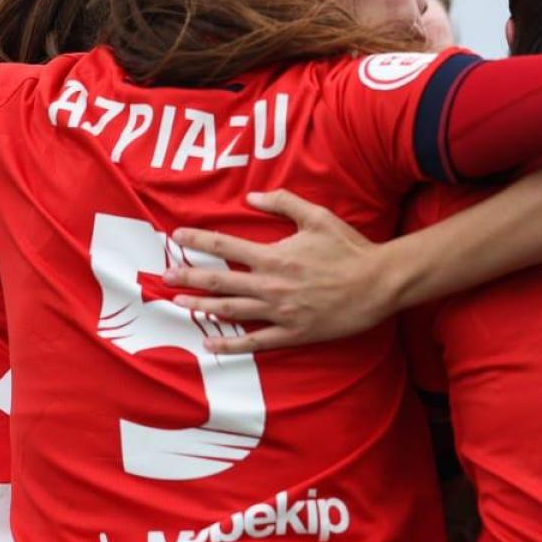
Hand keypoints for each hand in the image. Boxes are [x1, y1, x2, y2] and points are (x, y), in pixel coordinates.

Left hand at [164, 190, 395, 353]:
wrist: (378, 284)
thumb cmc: (349, 249)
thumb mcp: (318, 217)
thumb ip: (284, 204)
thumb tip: (252, 198)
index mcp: (274, 256)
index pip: (225, 246)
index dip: (197, 241)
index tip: (175, 238)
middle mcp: (271, 285)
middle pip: (219, 281)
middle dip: (188, 277)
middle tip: (163, 277)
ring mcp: (280, 312)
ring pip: (230, 311)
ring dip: (201, 307)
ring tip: (178, 304)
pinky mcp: (292, 333)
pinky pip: (254, 341)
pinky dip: (230, 344)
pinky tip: (210, 343)